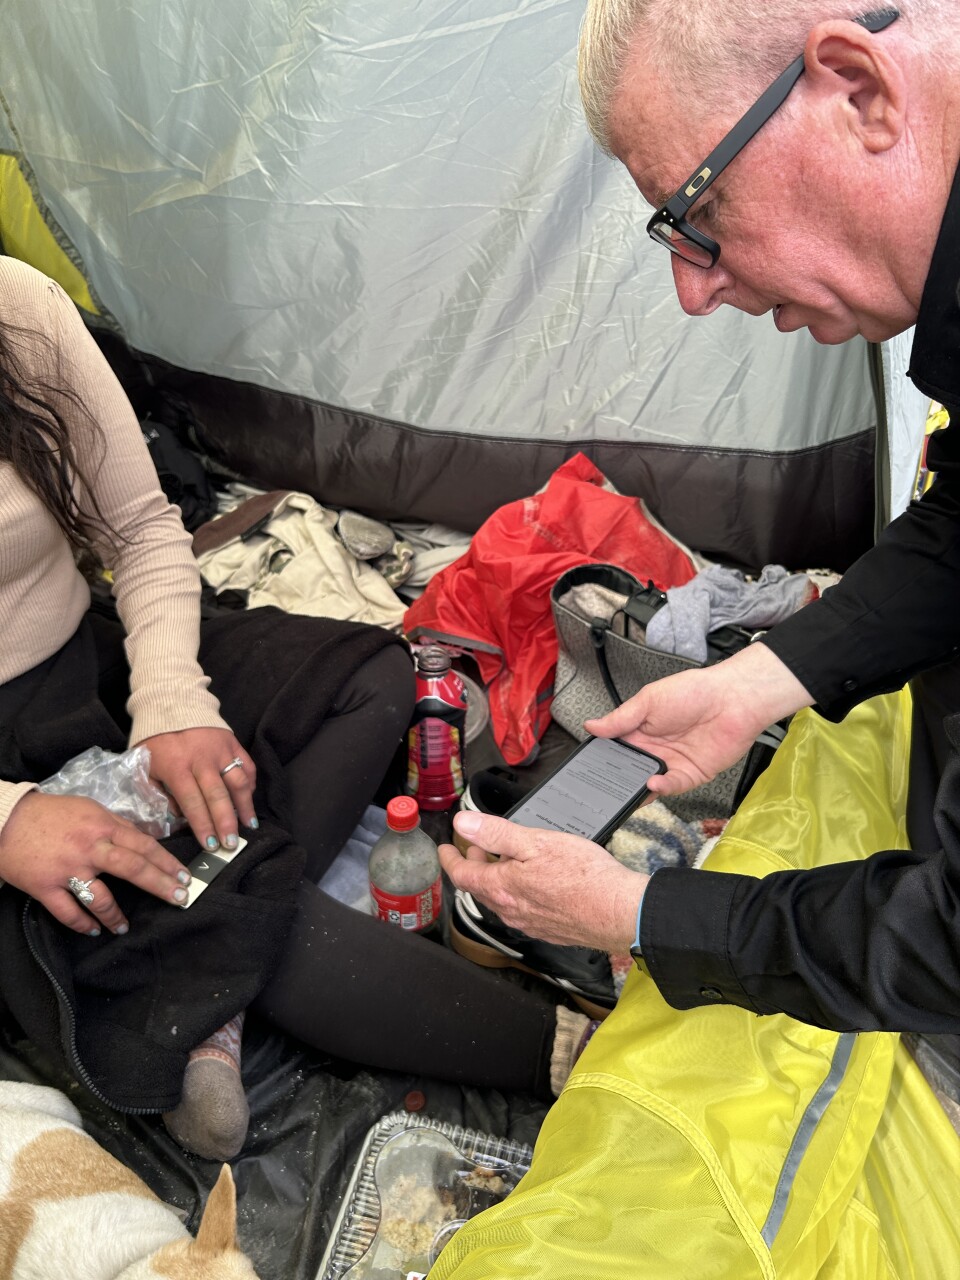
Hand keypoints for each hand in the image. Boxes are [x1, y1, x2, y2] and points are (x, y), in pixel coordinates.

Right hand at [0, 791, 191, 935]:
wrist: (6, 819)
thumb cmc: (51, 813)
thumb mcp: (90, 809)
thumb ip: (115, 826)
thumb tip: (141, 841)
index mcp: (102, 826)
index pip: (143, 845)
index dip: (167, 862)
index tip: (184, 876)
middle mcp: (89, 848)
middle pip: (132, 868)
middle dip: (160, 885)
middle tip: (179, 898)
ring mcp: (68, 869)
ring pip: (100, 898)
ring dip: (115, 915)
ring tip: (124, 927)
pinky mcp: (45, 887)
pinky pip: (68, 912)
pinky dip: (82, 924)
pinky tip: (93, 930)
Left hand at [139, 727, 256, 851]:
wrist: (171, 703)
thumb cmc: (155, 740)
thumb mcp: (145, 767)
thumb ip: (158, 793)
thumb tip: (177, 817)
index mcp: (176, 767)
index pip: (192, 802)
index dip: (202, 825)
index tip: (210, 844)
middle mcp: (202, 760)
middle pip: (218, 795)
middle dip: (226, 822)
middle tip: (231, 843)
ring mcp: (220, 750)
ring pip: (238, 781)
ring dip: (245, 805)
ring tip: (249, 825)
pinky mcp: (232, 742)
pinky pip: (246, 765)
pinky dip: (250, 784)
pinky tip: (249, 799)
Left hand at [439, 811, 645, 952]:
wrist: (618, 911)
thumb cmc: (583, 876)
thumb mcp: (535, 842)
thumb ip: (496, 833)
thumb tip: (464, 824)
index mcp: (502, 888)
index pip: (462, 875)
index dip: (450, 860)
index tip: (445, 850)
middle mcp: (511, 910)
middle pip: (480, 888)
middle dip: (474, 866)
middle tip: (477, 849)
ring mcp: (529, 923)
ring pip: (501, 900)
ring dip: (496, 880)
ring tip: (505, 862)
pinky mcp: (548, 930)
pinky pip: (520, 911)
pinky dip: (515, 894)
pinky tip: (532, 884)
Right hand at [585, 642, 812, 799]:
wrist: (733, 699)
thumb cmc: (694, 691)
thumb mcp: (648, 700)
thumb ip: (620, 718)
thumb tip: (591, 726)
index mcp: (640, 730)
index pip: (616, 749)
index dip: (603, 758)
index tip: (588, 766)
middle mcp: (655, 749)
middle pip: (630, 770)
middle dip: (617, 779)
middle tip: (603, 785)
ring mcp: (672, 763)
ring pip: (648, 783)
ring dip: (637, 787)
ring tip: (626, 789)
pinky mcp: (691, 775)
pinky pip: (672, 787)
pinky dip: (661, 788)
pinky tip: (652, 784)